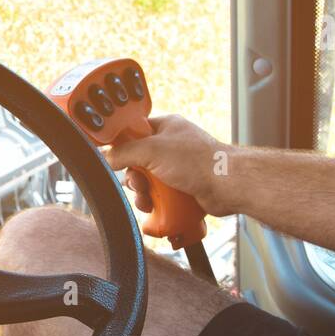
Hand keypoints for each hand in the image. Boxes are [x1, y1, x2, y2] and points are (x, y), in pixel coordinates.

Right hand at [104, 114, 235, 216]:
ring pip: (148, 181)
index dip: (123, 146)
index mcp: (166, 127)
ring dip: (143, 193)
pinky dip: (155, 202)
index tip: (116, 159)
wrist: (227, 186)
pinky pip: (160, 194)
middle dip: (134, 178)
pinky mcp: (183, 186)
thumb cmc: (198, 162)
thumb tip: (106, 156)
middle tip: (138, 185)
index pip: (134, 132)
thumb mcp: (151, 150)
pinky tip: (155, 208)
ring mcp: (178, 167)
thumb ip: (124, 152)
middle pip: (138, 161)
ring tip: (147, 201)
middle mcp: (172, 146)